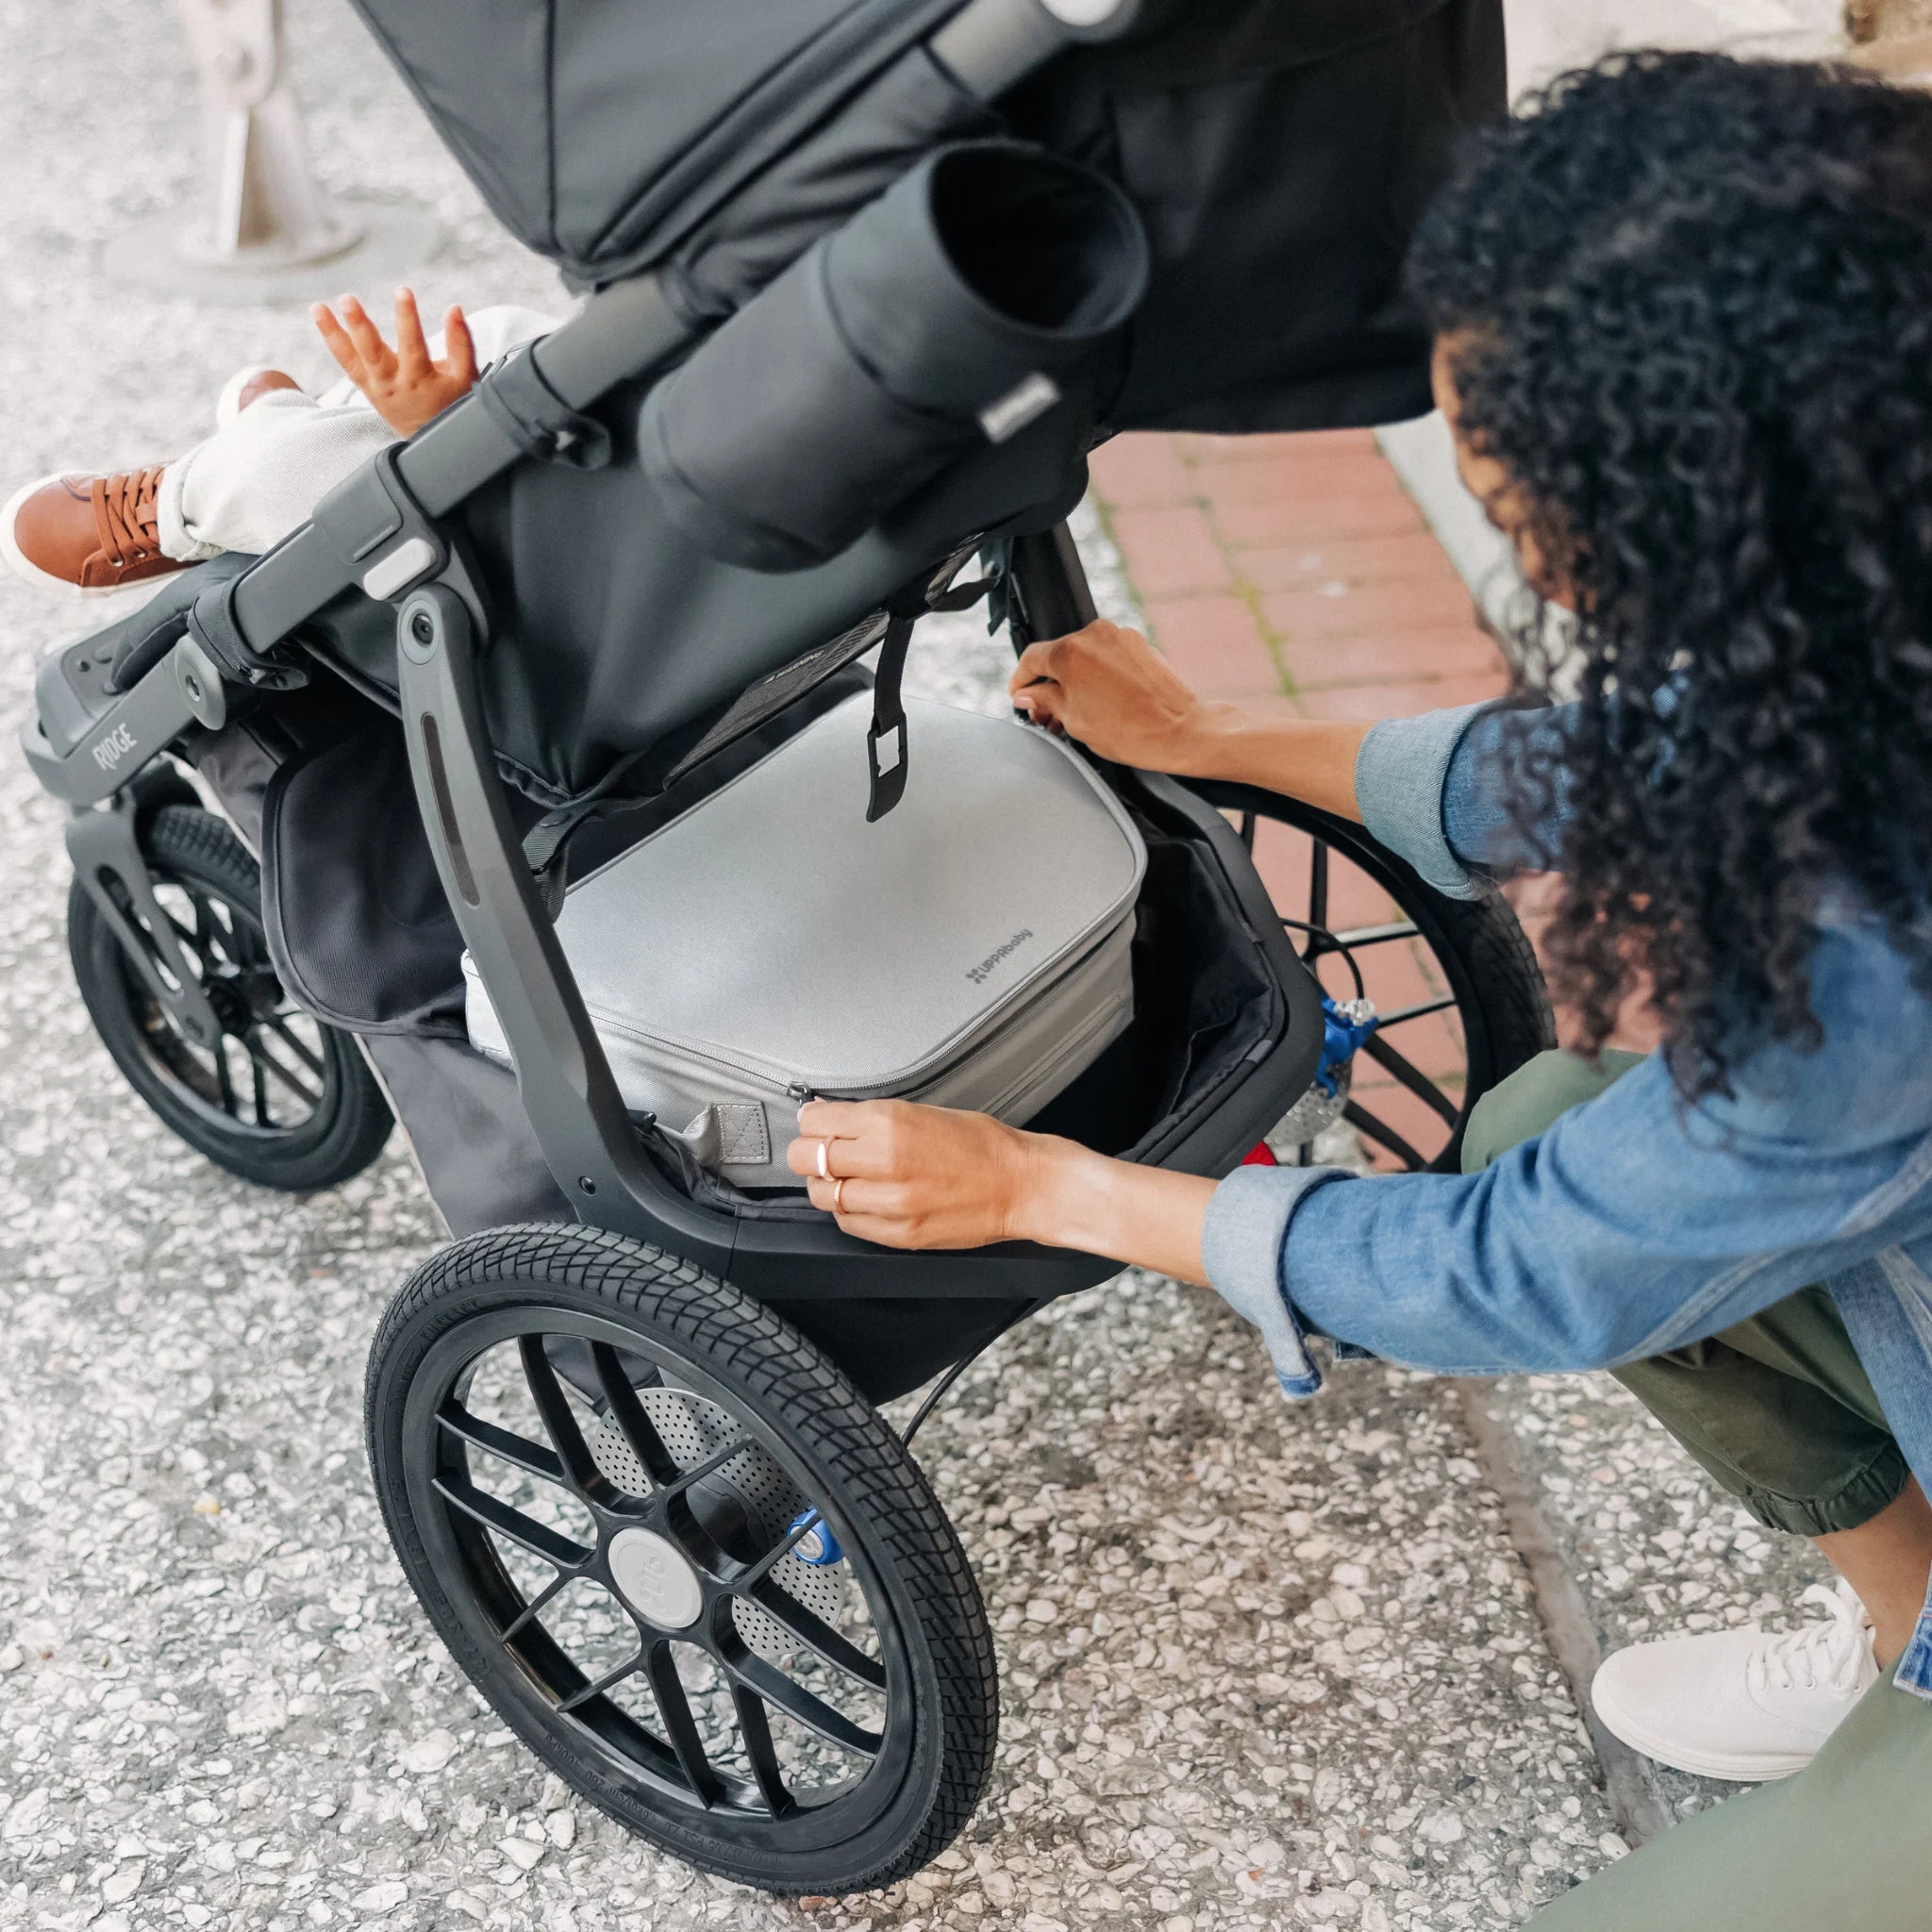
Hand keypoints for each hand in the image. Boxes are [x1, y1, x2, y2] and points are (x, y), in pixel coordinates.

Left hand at [312, 288, 477, 436]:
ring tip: (318, 307)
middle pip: (373, 353)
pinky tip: (322, 317)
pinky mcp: (366, 389)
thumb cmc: (451, 405)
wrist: (434, 441)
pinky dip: (334, 341)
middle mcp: (394, 385)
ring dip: (333, 332)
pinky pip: (347, 364)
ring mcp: (376, 388)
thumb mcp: (465, 376)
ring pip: (351, 360)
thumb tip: (454, 309)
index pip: (412, 345)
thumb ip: (461, 342)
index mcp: (420, 380)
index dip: (408, 318)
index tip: (403, 291)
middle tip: (347, 300)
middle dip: (359, 325)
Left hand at [787, 1099, 1043, 1249]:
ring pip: (822, 1195)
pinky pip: (847, 1223)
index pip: (815, 1123)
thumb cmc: (982, 1144)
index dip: (811, 1122)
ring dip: (827, 1185)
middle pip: (807, 1159)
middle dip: (810, 1153)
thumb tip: (825, 1115)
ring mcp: (889, 1203)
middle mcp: (884, 1161)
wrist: (1022, 1185)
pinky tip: (868, 1199)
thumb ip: (871, 1117)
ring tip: (848, 1177)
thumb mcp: (924, 1112)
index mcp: (890, 1122)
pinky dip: (849, 1210)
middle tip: (824, 1151)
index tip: (816, 1124)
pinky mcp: (897, 1234)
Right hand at [1008, 619, 1217, 772]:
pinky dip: (1097, 675)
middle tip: (1046, 713)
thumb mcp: (1074, 721)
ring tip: (1075, 711)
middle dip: (1049, 685)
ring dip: (1074, 680)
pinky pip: (1106, 656)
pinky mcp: (1138, 644)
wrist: (1180, 731)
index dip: (1020, 681)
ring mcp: (1119, 637)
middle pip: (1057, 656)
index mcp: (1071, 652)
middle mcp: (1094, 635)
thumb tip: (1029, 694)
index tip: (1020, 695)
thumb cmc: (1132, 731)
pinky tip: (1099, 701)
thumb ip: (1045, 701)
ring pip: (1083, 656)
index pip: (1031, 658)